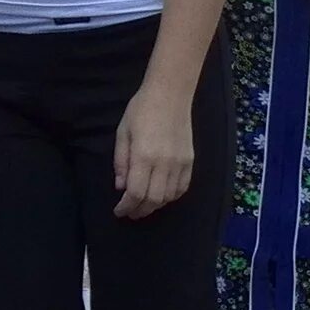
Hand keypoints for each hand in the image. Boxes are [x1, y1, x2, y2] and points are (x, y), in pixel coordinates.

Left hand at [112, 86, 195, 217]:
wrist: (170, 95)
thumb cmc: (141, 110)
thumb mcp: (123, 133)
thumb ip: (121, 161)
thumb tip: (121, 187)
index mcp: (143, 156)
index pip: (135, 192)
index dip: (126, 207)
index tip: (119, 211)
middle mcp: (163, 164)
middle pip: (153, 199)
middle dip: (139, 210)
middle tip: (130, 213)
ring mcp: (179, 164)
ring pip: (168, 197)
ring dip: (155, 205)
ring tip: (144, 205)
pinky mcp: (190, 162)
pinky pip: (182, 189)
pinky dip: (171, 197)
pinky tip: (162, 196)